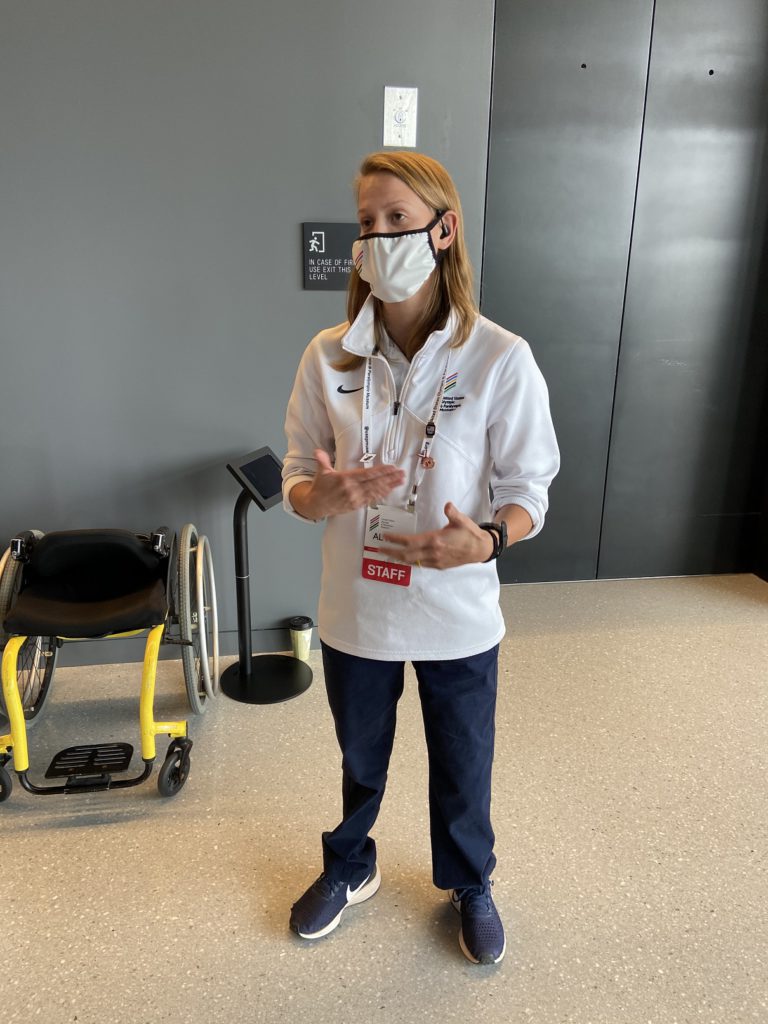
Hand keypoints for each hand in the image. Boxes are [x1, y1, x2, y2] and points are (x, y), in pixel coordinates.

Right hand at [293, 449, 405, 518]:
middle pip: (375, 483)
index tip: (391, 468)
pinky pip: (372, 499)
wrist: (316, 505)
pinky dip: (382, 494)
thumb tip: (318, 451)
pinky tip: (390, 490)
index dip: (381, 471)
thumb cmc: (320, 488)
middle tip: (401, 473)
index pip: (367, 474)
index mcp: (345, 479)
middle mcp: (352, 490)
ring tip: (400, 481)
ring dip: (389, 486)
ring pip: (376, 491)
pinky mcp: (357, 505)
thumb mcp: (321, 472)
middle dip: (390, 478)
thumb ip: (322, 460)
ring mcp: (355, 498)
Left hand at [379, 502, 493, 568]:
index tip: (385, 537)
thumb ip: (453, 513)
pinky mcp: (439, 565)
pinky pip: (420, 564)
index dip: (396, 540)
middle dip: (391, 552)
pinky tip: (405, 558)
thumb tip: (447, 505)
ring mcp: (435, 561)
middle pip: (407, 555)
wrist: (480, 549)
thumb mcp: (462, 521)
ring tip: (388, 554)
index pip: (411, 541)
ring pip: (412, 561)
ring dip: (399, 558)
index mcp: (436, 540)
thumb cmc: (470, 534)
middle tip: (379, 549)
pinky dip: (410, 561)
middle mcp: (433, 552)